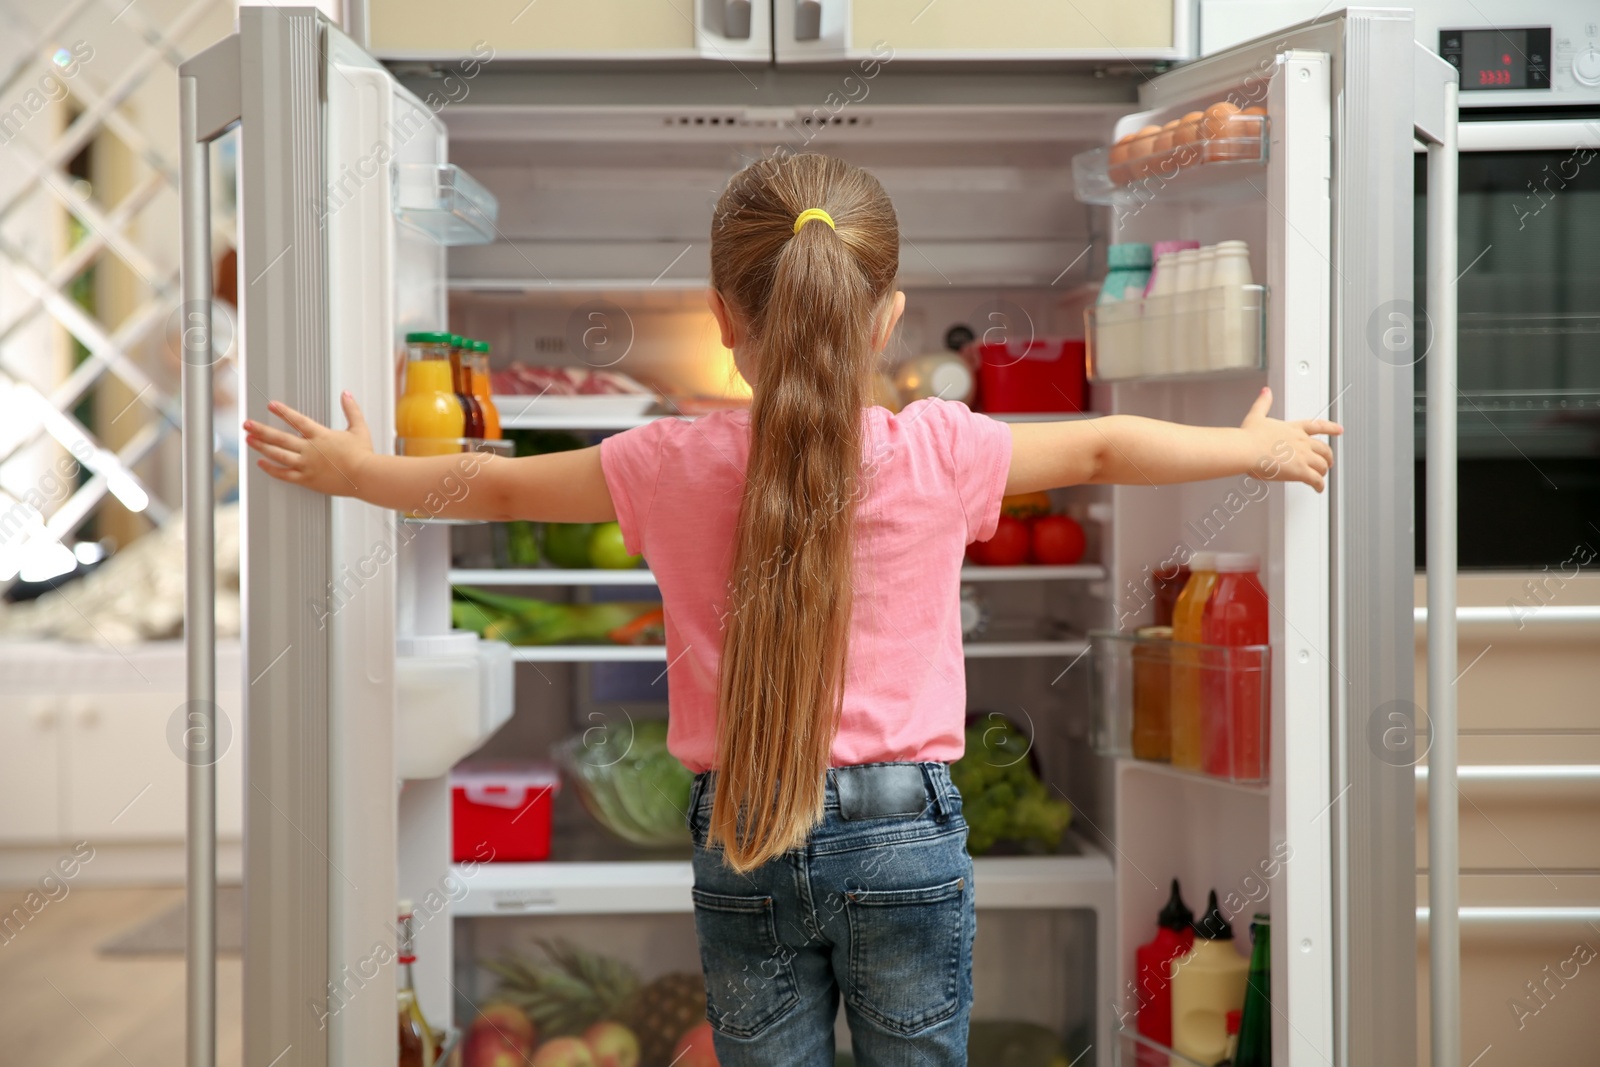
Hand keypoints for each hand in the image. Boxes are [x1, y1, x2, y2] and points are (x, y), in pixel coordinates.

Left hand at [243, 392, 372, 496]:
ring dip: (261, 447)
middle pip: (280, 437)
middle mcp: (310, 449)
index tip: (271, 406)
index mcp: (321, 435)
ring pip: (278, 455)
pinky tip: (261, 464)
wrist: (365, 477)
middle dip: (261, 430)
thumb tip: (346, 395)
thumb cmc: (364, 455)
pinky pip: (284, 474)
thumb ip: (351, 410)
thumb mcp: (359, 429)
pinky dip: (271, 469)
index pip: (297, 420)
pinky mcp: (307, 479)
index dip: (282, 411)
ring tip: (249, 440)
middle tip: (247, 424)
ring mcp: (306, 465)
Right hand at [1238, 387, 1342, 491]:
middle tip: (1328, 461)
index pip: (1318, 426)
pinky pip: (1316, 480)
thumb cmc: (1249, 436)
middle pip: (1324, 449)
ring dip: (1323, 471)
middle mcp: (1302, 442)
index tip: (1339, 429)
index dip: (1331, 428)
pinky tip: (1318, 488)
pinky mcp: (1300, 471)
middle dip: (1328, 456)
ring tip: (1321, 476)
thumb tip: (1266, 392)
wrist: (1247, 449)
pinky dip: (1319, 485)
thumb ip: (1263, 403)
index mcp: (1293, 429)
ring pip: (1322, 465)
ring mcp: (1302, 457)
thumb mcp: (1256, 416)